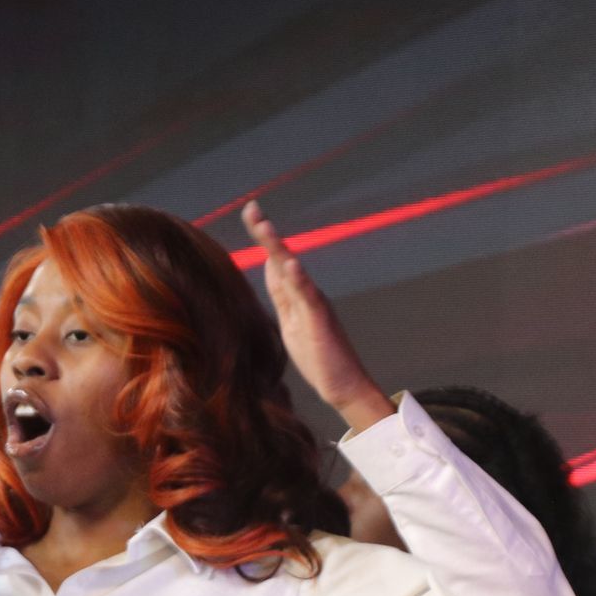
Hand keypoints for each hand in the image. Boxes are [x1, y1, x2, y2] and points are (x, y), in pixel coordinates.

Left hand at [240, 199, 393, 430]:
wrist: (343, 386)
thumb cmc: (319, 358)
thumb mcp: (291, 323)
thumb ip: (282, 297)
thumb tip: (273, 268)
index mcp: (297, 296)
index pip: (276, 264)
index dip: (264, 240)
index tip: (252, 214)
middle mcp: (307, 294)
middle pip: (282, 260)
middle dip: (266, 235)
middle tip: (252, 209)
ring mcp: (315, 305)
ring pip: (294, 271)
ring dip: (278, 248)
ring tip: (264, 227)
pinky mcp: (321, 321)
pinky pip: (309, 297)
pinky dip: (299, 280)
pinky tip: (290, 264)